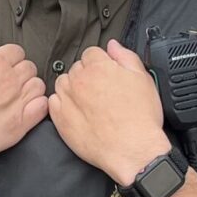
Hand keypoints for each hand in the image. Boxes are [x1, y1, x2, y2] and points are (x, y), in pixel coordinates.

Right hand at [0, 34, 48, 160]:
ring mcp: (17, 102)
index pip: (16, 51)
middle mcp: (9, 81)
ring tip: (19, 94)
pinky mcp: (20, 124)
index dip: (10, 56)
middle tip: (9, 79)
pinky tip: (28, 107)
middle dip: (21, 70)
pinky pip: (42, 107)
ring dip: (31, 87)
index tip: (4, 64)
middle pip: (29, 67)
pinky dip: (38, 105)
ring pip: (38, 86)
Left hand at [47, 39, 170, 184]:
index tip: (107, 75)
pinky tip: (78, 112)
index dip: (100, 63)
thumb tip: (112, 45)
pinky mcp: (60, 119)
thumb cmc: (141, 118)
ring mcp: (67, 100)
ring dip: (73, 88)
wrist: (133, 151)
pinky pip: (54, 102)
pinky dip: (62, 104)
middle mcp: (79, 80)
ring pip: (63, 83)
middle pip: (76, 68)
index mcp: (98, 67)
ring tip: (89, 102)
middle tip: (101, 91)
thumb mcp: (142, 79)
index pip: (91, 53)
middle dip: (87, 75)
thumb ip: (125, 56)